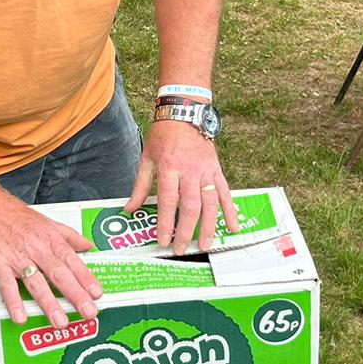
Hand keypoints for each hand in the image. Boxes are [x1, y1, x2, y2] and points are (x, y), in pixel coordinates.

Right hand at [0, 190, 103, 326]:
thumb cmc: (13, 215)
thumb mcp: (46, 221)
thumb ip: (68, 236)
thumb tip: (87, 245)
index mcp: (50, 240)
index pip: (73, 261)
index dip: (86, 278)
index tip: (97, 293)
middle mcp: (37, 249)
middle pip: (59, 275)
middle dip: (75, 294)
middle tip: (88, 311)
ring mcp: (17, 258)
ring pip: (36, 283)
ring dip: (49, 303)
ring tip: (60, 321)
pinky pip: (7, 285)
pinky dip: (13, 301)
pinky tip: (20, 316)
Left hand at [125, 120, 237, 253]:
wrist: (185, 114)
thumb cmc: (163, 137)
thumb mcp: (146, 159)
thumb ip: (139, 187)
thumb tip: (129, 210)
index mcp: (169, 168)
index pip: (167, 201)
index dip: (166, 222)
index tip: (163, 240)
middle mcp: (189, 171)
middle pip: (189, 206)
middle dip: (186, 231)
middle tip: (182, 249)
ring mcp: (205, 171)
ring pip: (209, 203)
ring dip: (209, 227)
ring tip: (205, 245)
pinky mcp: (216, 170)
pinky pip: (225, 193)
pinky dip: (230, 210)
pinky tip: (233, 227)